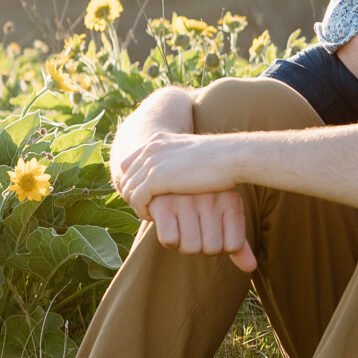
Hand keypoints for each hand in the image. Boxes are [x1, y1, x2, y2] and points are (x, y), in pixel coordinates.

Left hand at [119, 128, 244, 213]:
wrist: (231, 156)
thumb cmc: (221, 159)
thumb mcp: (192, 154)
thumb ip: (178, 160)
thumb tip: (179, 172)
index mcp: (158, 140)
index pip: (130, 162)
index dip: (134, 180)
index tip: (147, 197)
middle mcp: (150, 148)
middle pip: (126, 176)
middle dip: (133, 194)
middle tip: (147, 209)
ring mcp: (152, 162)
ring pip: (129, 189)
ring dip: (137, 204)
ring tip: (152, 214)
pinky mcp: (156, 178)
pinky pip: (136, 199)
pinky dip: (142, 210)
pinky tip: (155, 217)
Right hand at [149, 189, 256, 270]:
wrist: (165, 177)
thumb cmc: (199, 201)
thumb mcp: (222, 216)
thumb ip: (237, 242)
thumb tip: (251, 268)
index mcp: (231, 199)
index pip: (232, 246)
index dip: (220, 246)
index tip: (211, 230)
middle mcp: (212, 197)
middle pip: (211, 249)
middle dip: (200, 245)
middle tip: (192, 226)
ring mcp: (187, 199)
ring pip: (191, 247)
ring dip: (183, 243)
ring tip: (180, 224)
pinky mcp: (163, 204)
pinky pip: (170, 240)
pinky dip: (168, 239)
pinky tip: (167, 222)